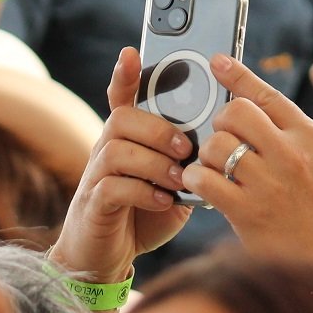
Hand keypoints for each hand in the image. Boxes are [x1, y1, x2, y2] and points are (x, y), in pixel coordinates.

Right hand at [50, 47, 194, 282]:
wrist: (104, 260)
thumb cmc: (141, 217)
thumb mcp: (171, 185)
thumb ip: (187, 165)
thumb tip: (218, 148)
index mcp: (126, 142)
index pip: (119, 99)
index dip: (124, 75)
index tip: (132, 52)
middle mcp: (104, 153)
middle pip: (121, 120)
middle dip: (157, 129)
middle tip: (186, 148)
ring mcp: (95, 178)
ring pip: (116, 150)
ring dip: (154, 162)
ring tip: (179, 178)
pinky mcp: (94, 205)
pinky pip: (113, 187)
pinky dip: (144, 191)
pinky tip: (164, 200)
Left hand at [185, 54, 312, 277]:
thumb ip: (303, 138)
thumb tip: (272, 116)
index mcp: (312, 138)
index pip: (268, 96)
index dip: (238, 75)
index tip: (217, 62)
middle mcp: (291, 154)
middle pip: (236, 113)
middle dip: (221, 123)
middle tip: (222, 141)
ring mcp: (269, 183)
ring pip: (216, 145)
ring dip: (205, 155)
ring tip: (211, 168)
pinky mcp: (248, 212)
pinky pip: (205, 181)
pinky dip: (195, 180)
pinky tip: (200, 185)